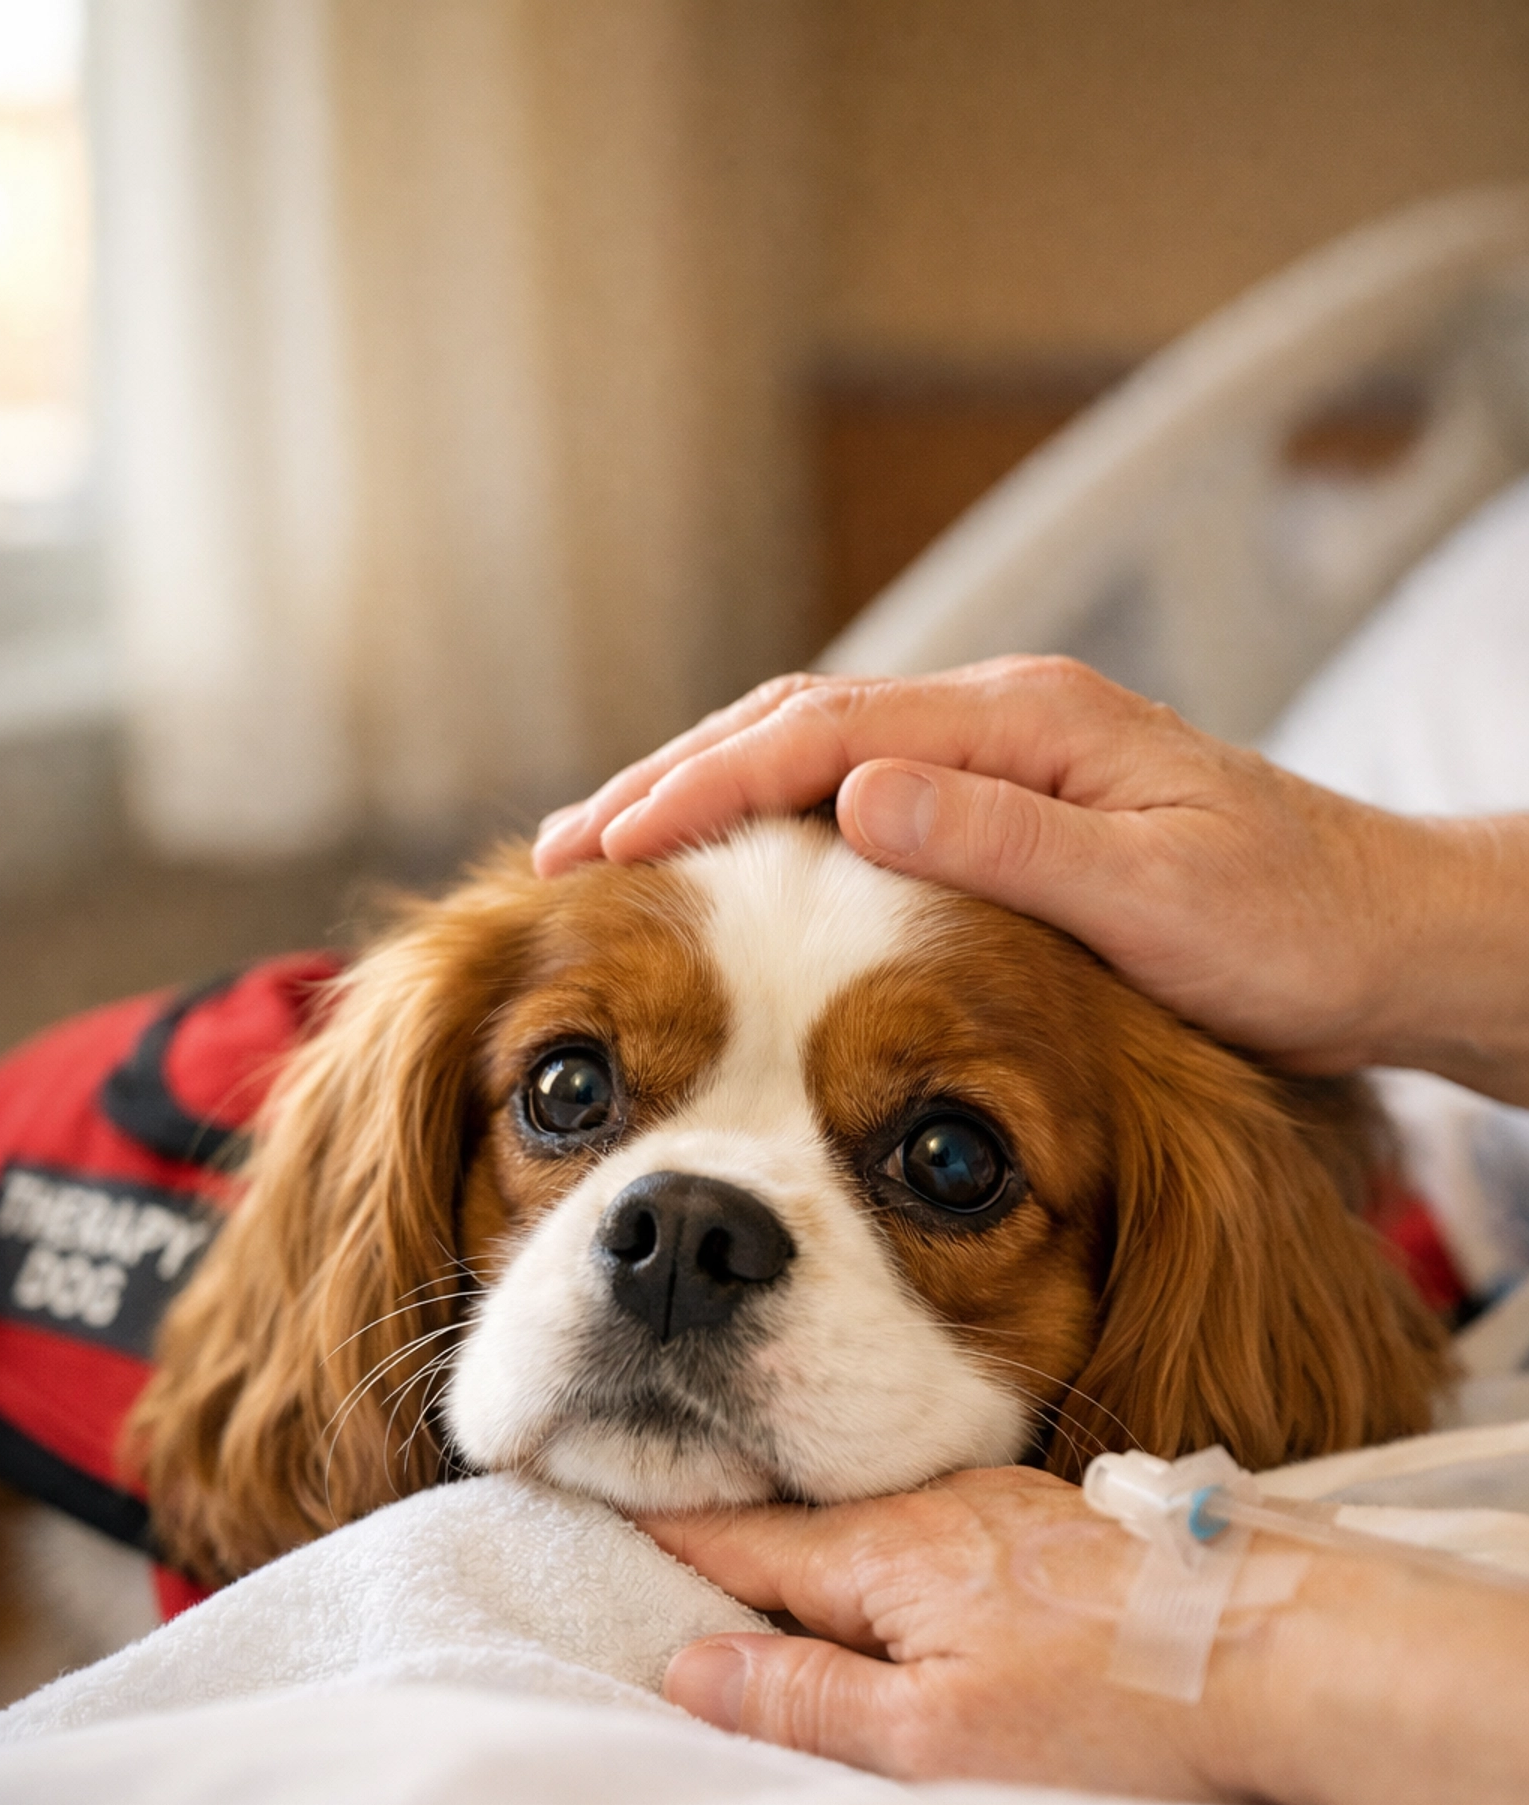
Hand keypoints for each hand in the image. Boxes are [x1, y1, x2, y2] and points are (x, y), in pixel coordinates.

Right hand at [534, 658, 1528, 1101]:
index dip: (703, 789)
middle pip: (796, 729)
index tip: (606, 847)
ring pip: (816, 763)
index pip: (824, 732)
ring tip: (607, 862)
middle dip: (670, 786)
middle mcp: (1004, 727)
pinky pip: (856, 809)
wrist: (1385, 940)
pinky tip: (728, 884)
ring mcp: (1001, 768)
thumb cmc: (1293, 928)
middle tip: (559, 852)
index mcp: (1030, 725)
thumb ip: (1005, 847)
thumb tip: (853, 802)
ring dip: (708, 805)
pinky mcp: (1007, 817)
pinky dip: (771, 836)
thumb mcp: (1155, 898)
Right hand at [643, 1465, 1528, 1804]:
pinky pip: (950, 1539)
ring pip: (882, 1529)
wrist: (1302, 1660)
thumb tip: (684, 1667)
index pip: (731, 1538)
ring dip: (822, 1554)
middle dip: (728, 1542)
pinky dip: (903, 1563)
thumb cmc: (1121, 1718)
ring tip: (770, 1583)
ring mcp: (1015, 1508)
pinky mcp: (1074, 1531)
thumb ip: (804, 1698)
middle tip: (648, 1546)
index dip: (653, 1537)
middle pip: (802, 1527)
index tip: (580, 1513)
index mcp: (886, 1549)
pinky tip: (916, 1595)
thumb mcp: (938, 1742)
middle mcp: (943, 1504)